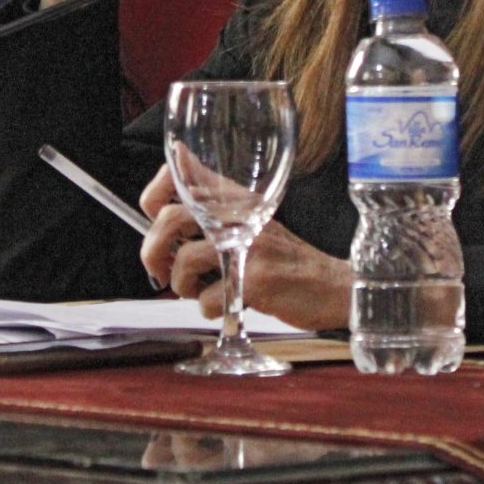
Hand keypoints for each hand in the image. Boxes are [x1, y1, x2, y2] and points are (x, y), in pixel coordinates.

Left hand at [140, 164, 352, 333]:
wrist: (332, 285)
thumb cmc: (285, 259)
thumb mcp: (252, 222)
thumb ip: (214, 208)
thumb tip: (169, 192)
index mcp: (235, 198)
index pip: (181, 175)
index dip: (154, 193)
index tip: (151, 217)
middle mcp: (239, 215)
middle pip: (170, 219)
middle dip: (153, 251)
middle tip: (160, 271)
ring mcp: (248, 246)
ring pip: (185, 261)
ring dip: (181, 285)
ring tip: (197, 292)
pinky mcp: (255, 279)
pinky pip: (208, 298)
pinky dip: (209, 308)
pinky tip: (225, 305)